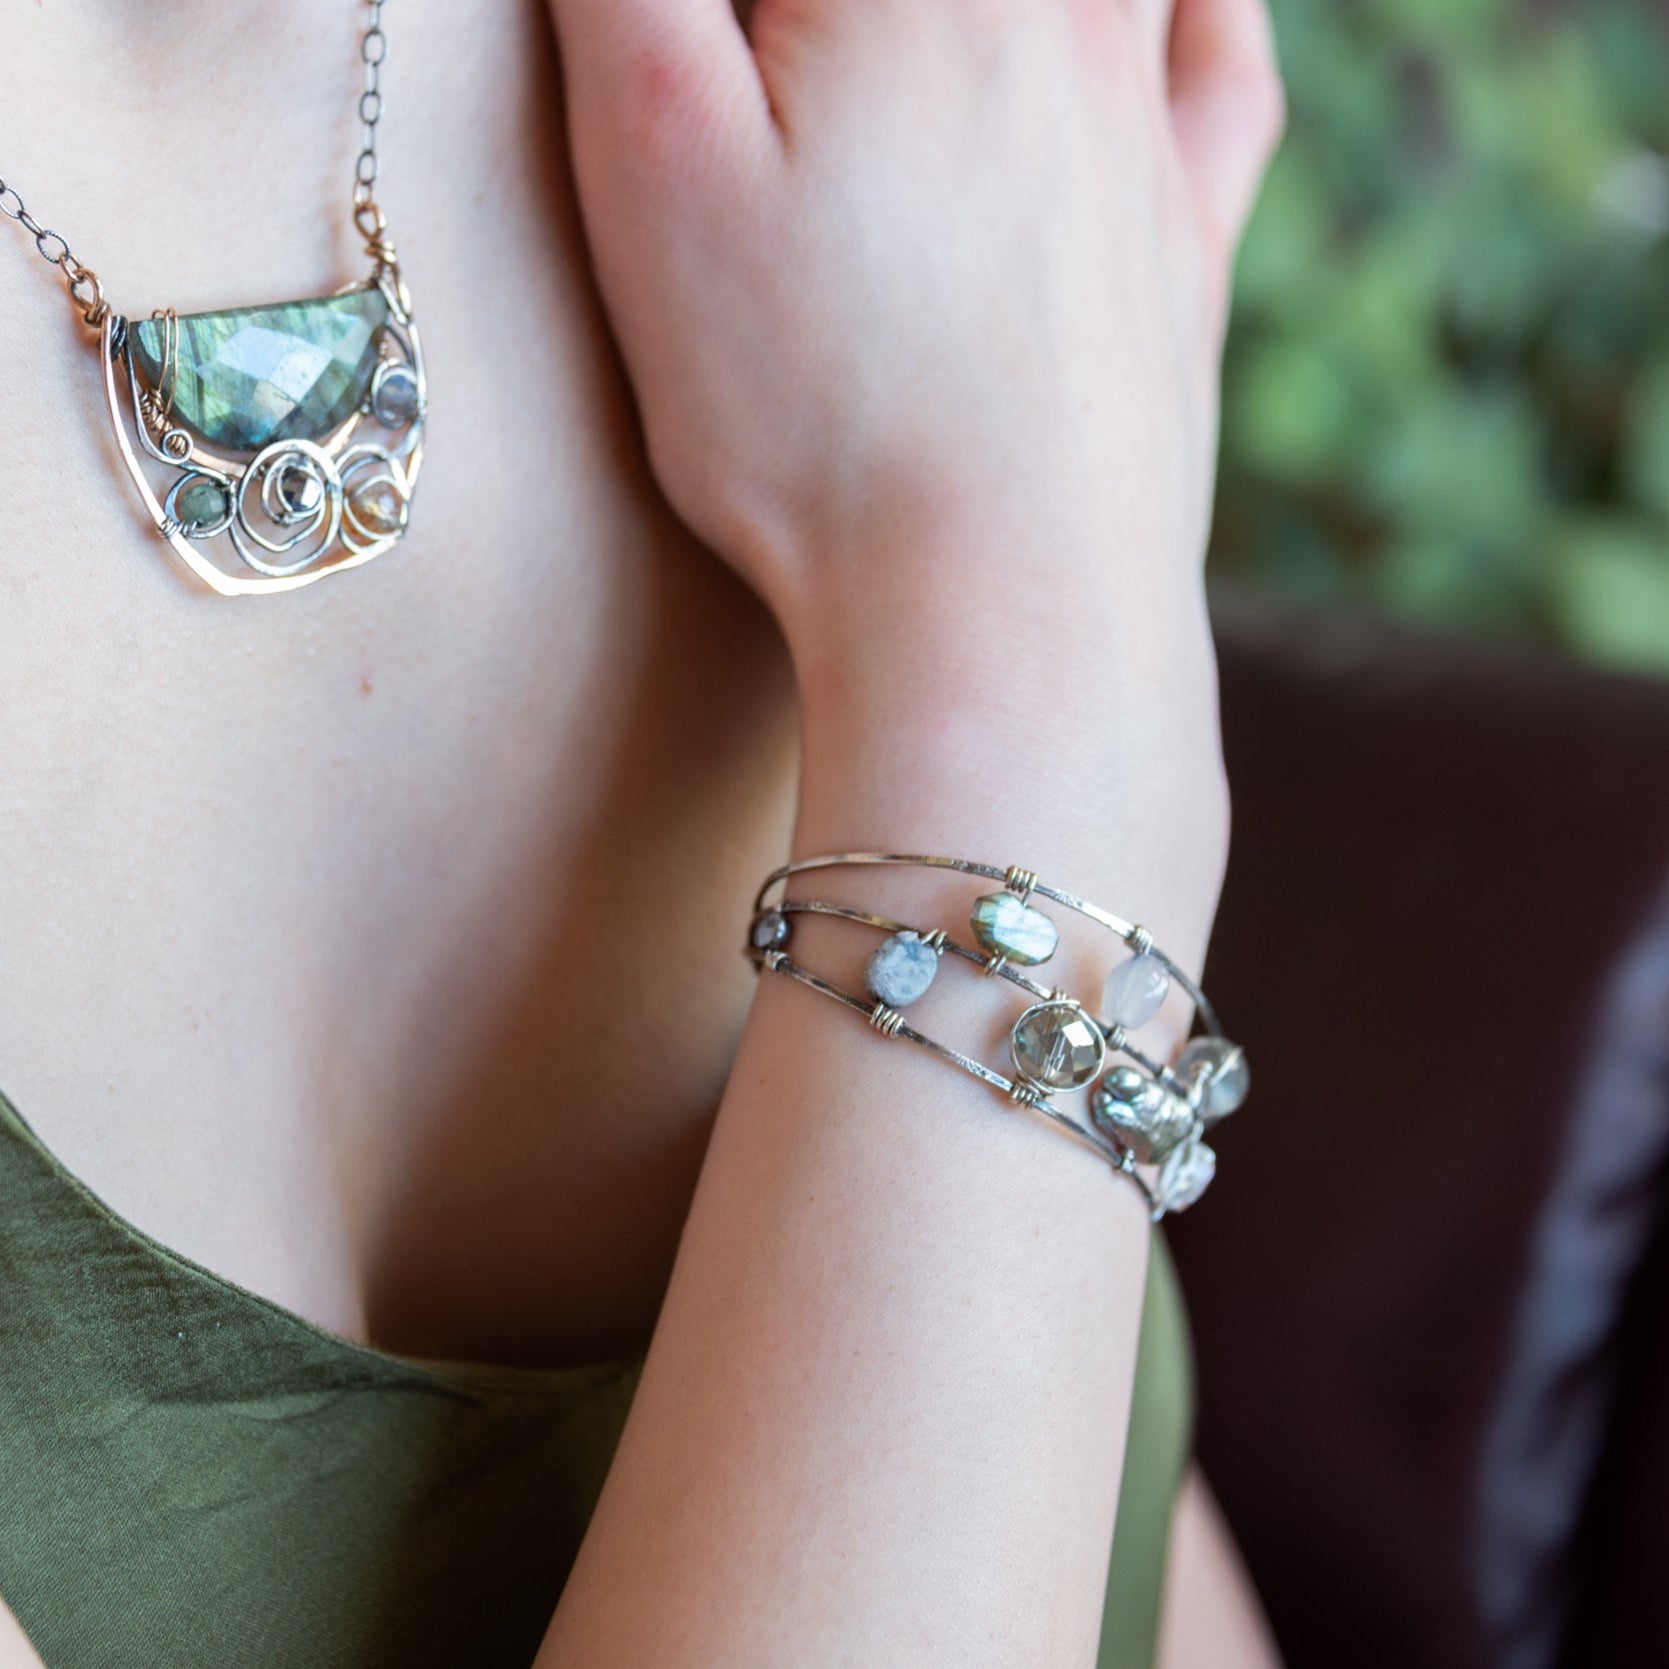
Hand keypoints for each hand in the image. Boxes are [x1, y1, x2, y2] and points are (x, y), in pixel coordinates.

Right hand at [548, 0, 1282, 647]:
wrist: (1001, 607)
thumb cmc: (812, 407)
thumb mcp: (653, 157)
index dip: (722, 26)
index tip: (699, 79)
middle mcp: (1061, 1)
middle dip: (814, 24)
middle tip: (774, 92)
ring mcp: (1145, 114)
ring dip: (977, 18)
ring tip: (886, 79)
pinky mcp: (1190, 232)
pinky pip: (1218, 62)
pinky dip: (1191, 8)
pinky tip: (1159, 6)